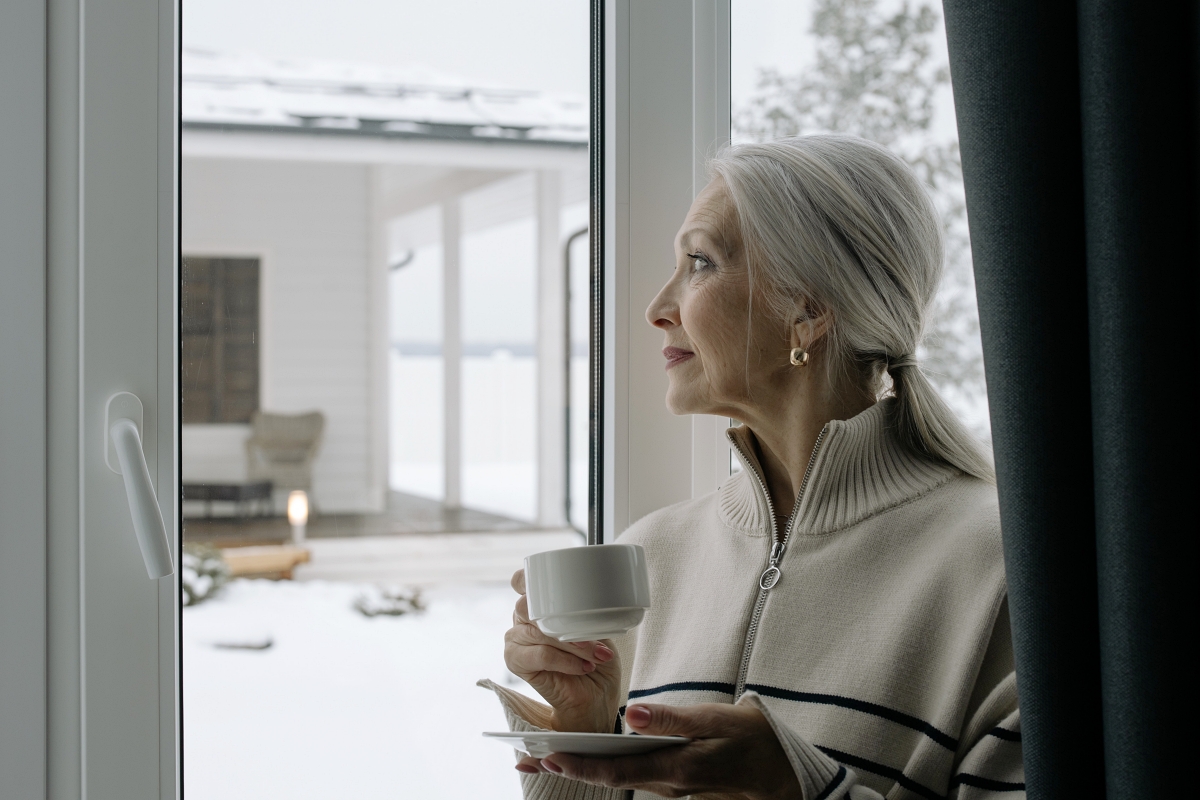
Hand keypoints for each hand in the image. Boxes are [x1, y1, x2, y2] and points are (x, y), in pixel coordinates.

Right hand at [504, 569, 621, 732]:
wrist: (595, 697)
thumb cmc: (596, 659)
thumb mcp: (596, 628)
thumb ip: (585, 612)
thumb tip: (590, 600)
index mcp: (538, 605)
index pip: (523, 582)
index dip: (531, 580)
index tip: (558, 585)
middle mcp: (522, 619)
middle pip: (529, 606)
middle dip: (565, 619)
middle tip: (593, 638)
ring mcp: (516, 640)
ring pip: (538, 631)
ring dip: (572, 644)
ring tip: (595, 656)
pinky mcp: (515, 662)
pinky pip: (540, 655)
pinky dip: (565, 661)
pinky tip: (583, 667)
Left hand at [514, 703, 800, 799]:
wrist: (786, 774)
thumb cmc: (755, 742)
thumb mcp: (720, 721)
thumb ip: (674, 719)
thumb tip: (633, 713)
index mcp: (674, 768)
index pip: (614, 771)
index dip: (577, 765)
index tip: (546, 756)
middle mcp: (667, 785)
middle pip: (607, 780)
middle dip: (566, 769)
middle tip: (525, 761)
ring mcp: (672, 788)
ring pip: (618, 780)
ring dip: (582, 769)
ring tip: (546, 757)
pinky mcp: (677, 783)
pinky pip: (634, 778)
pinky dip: (606, 769)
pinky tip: (591, 759)